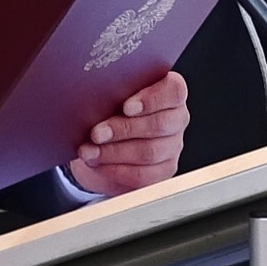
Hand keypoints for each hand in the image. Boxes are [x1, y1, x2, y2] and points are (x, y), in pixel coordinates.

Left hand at [73, 70, 189, 195]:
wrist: (104, 140)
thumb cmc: (111, 109)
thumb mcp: (110, 96)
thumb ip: (110, 92)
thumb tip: (91, 95)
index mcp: (169, 92)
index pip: (174, 91)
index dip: (152, 99)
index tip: (127, 107)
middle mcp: (176, 118)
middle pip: (159, 124)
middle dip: (124, 129)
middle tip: (97, 133)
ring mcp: (172, 146)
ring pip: (149, 152)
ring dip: (114, 152)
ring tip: (90, 151)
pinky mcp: (163, 170)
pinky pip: (143, 174)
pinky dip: (116, 170)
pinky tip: (98, 164)